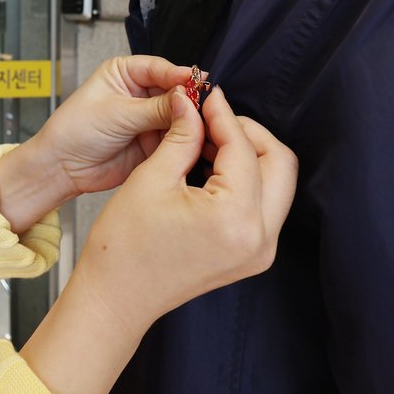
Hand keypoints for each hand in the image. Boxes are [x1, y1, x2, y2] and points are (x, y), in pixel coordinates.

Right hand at [17, 86, 296, 393]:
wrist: (116, 298)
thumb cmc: (124, 249)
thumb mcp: (152, 178)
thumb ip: (182, 134)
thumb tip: (192, 102)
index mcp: (236, 218)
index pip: (242, 148)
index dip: (222, 114)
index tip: (205, 96)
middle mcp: (259, 238)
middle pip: (277, 162)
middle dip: (245, 132)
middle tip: (210, 116)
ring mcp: (260, 250)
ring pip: (276, 182)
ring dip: (247, 154)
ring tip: (206, 139)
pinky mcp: (252, 255)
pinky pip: (263, 204)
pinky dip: (245, 178)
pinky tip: (210, 165)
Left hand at [29, 55, 199, 198]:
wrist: (62, 167)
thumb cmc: (74, 130)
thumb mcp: (118, 114)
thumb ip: (155, 108)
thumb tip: (186, 97)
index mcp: (124, 72)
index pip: (160, 68)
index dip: (179, 76)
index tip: (198, 82)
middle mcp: (139, 93)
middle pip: (174, 92)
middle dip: (187, 101)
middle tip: (203, 108)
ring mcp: (147, 118)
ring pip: (178, 117)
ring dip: (188, 123)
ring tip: (199, 127)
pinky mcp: (152, 142)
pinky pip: (175, 138)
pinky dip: (184, 141)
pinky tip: (192, 142)